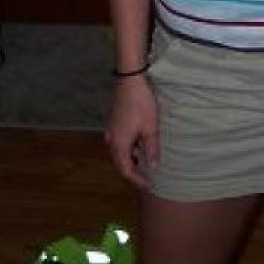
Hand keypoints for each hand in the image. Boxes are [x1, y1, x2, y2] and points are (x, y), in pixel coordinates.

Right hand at [105, 75, 159, 189]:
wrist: (130, 78)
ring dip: (131, 159)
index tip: (149, 185)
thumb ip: (151, 149)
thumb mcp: (150, 127)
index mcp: (119, 144)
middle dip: (133, 171)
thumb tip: (153, 167)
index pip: (126, 170)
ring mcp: (110, 129)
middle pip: (120, 162)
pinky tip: (138, 144)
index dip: (137, 180)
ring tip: (145, 163)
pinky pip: (119, 141)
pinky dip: (128, 148)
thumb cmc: (141, 103)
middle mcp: (111, 139)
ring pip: (119, 151)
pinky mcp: (112, 120)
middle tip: (147, 177)